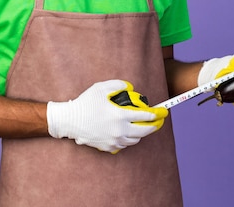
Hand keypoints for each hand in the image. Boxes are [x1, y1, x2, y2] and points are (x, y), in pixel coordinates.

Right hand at [47, 80, 167, 153]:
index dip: (156, 114)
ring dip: (140, 133)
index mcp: (120, 116)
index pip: (145, 116)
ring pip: (135, 140)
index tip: (163, 112)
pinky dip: (128, 139)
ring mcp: (114, 141)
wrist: (70, 121)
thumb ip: (119, 85)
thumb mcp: (101, 88)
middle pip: (144, 131)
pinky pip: (124, 144)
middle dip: (154, 126)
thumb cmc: (85, 103)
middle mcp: (120, 131)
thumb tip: (130, 88)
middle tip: (157, 121)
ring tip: (141, 126)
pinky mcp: (108, 147)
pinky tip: (126, 132)